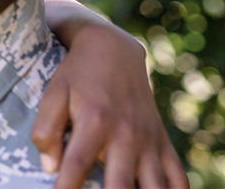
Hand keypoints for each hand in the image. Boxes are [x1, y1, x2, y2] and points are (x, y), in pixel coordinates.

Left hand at [34, 24, 186, 188]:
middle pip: (120, 186)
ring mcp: (148, 141)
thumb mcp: (53, 93)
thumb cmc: (77, 74)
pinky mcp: (162, 142)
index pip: (76, 166)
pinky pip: (178, 178)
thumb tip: (49, 167)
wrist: (113, 50)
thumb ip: (46, 129)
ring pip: (156, 187)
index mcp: (94, 122)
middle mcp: (126, 135)